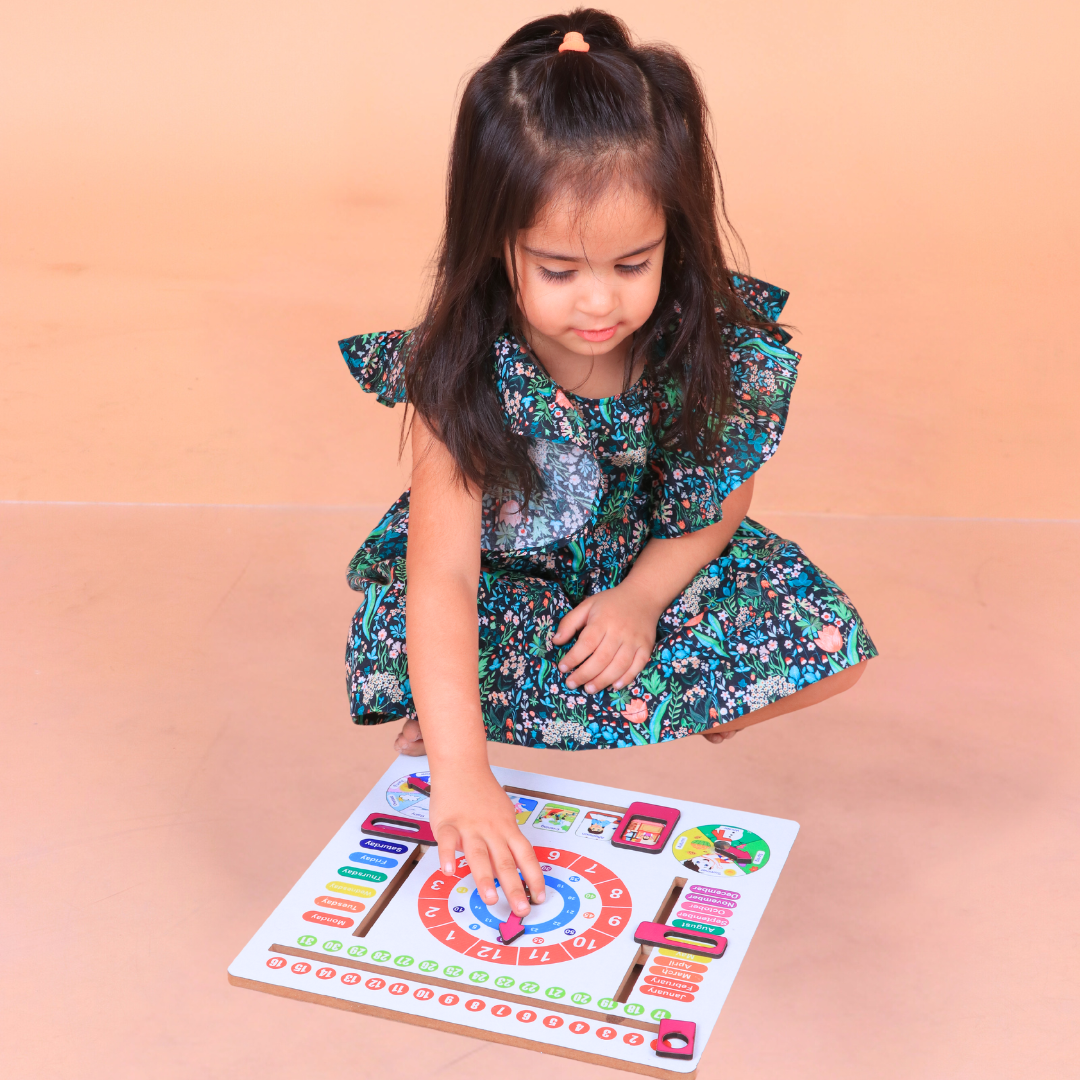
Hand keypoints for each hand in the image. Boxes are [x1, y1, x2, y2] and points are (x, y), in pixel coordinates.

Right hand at [429, 768, 545, 917]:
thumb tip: (510, 869)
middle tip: (520, 909)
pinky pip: (448, 840)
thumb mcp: (502, 814)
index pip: (525, 856)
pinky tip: (448, 870)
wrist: (462, 766)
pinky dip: (448, 854)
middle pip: (505, 861)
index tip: (539, 897)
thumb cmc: (482, 793)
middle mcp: (491, 830)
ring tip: (490, 898)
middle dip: (514, 887)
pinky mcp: (448, 823)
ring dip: (484, 877)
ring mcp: (470, 827)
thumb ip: (503, 841)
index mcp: (507, 828)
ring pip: (479, 854)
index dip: (534, 877)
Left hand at [552, 581, 660, 693]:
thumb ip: (570, 622)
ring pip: (619, 665)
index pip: (586, 643)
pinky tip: (614, 686)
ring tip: (589, 689)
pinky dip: (626, 678)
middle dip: (585, 674)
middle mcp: (619, 632)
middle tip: (571, 684)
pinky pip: (637, 666)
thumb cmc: (610, 603)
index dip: (573, 658)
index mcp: (603, 620)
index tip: (563, 668)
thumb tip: (556, 641)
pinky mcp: (646, 647)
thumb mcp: (587, 605)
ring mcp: (634, 640)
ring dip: (603, 680)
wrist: (643, 595)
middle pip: (601, 658)